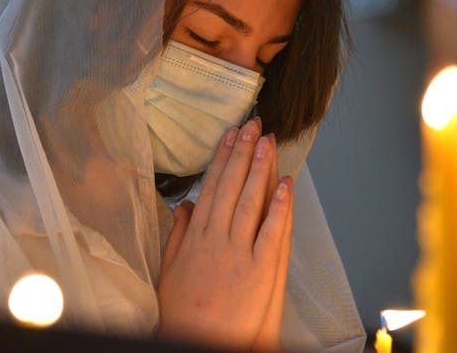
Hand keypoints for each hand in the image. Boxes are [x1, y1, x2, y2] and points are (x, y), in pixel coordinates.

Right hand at [157, 117, 293, 351]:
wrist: (200, 345)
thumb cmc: (184, 314)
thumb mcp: (170, 271)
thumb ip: (178, 236)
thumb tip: (184, 206)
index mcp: (196, 237)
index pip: (211, 187)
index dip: (223, 158)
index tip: (230, 134)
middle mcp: (217, 239)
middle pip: (232, 187)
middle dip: (243, 152)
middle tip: (253, 125)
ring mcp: (240, 254)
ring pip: (251, 201)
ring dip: (261, 168)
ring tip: (268, 141)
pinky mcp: (261, 271)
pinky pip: (272, 232)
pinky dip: (280, 206)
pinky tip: (285, 184)